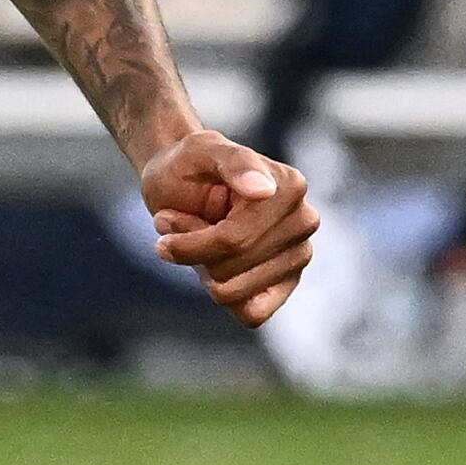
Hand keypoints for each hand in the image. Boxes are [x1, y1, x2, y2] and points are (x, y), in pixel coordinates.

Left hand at [138, 127, 316, 326]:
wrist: (181, 182)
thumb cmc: (188, 165)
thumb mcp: (200, 151)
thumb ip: (234, 163)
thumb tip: (265, 190)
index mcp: (289, 187)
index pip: (234, 239)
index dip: (190, 239)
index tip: (162, 222)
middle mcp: (303, 221)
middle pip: (231, 269)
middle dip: (193, 251)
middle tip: (175, 226)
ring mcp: (299, 255)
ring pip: (234, 292)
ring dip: (202, 270)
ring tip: (194, 239)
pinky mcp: (287, 283)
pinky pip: (252, 313)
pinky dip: (222, 296)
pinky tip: (214, 268)